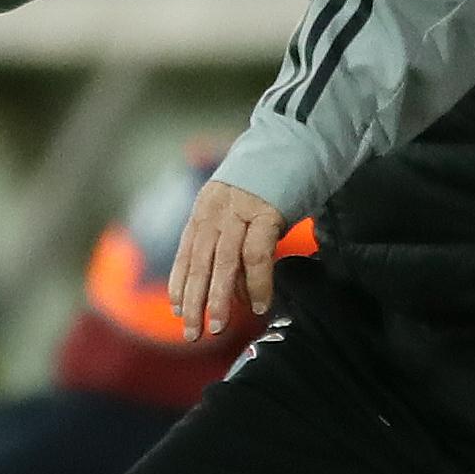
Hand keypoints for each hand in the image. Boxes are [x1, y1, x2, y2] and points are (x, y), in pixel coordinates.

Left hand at [167, 177, 287, 338]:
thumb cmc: (272, 179)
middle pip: (199, 262)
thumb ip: (231, 237)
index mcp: (206, 207)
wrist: (295, 141)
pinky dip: (257, 283)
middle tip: (192, 333)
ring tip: (217, 327)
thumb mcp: (239, 204)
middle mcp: (216, 209)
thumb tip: (235, 287)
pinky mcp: (267, 211)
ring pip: (223, 262)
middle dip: (194, 300)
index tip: (179, 310)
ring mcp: (240, 210)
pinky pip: (257, 255)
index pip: (186, 251)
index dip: (180, 282)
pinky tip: (259, 305)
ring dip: (219, 298)